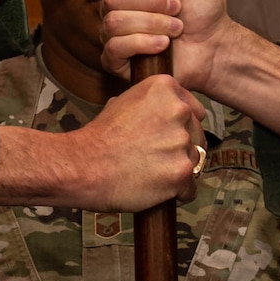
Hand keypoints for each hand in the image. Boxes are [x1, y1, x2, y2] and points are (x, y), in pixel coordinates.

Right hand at [0, 72, 205, 210]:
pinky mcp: (182, 172)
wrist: (83, 167)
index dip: (179, 126)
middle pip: (196, 135)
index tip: (163, 135)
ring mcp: (182, 142)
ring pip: (195, 161)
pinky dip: (176, 193)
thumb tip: (164, 110)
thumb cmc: (99, 139)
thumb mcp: (121, 101)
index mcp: (164, 87)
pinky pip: (190, 188)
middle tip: (153, 157)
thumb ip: (151, 103)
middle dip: (181, 148)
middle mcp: (178, 110)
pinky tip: (156, 189)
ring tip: (150, 174)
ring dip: (178, 170)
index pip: (193, 109)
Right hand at [101, 0, 228, 92]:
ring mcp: (113, 34)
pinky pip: (114, 48)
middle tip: (177, 7)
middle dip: (153, 2)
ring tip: (176, 27)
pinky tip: (163, 44)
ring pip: (115, 22)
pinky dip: (144, 43)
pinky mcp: (116, 61)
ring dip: (154, 23)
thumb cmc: (201, 5)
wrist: (214, 43)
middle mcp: (114, 7)